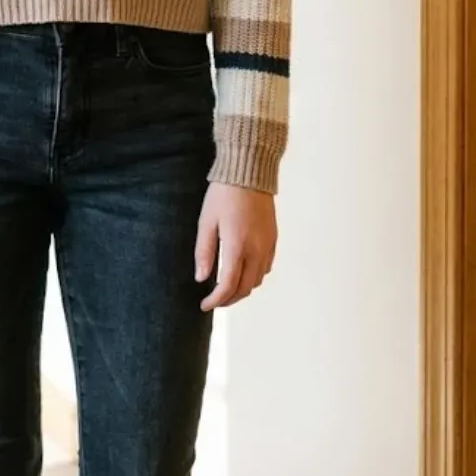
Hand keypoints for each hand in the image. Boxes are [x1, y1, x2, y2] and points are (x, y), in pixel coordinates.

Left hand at [194, 183, 277, 310]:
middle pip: (245, 288)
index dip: (216, 300)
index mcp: (237, 246)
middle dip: (229, 299)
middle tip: (214, 300)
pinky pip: (266, 267)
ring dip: (242, 289)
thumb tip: (202, 278)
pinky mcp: (273, 238)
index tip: (204, 304)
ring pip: (257, 280)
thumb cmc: (223, 194)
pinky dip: (254, 276)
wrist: (249, 170)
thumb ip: (204, 251)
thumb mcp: (206, 221)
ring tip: (227, 287)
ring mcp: (267, 244)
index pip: (228, 285)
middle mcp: (256, 249)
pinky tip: (243, 270)